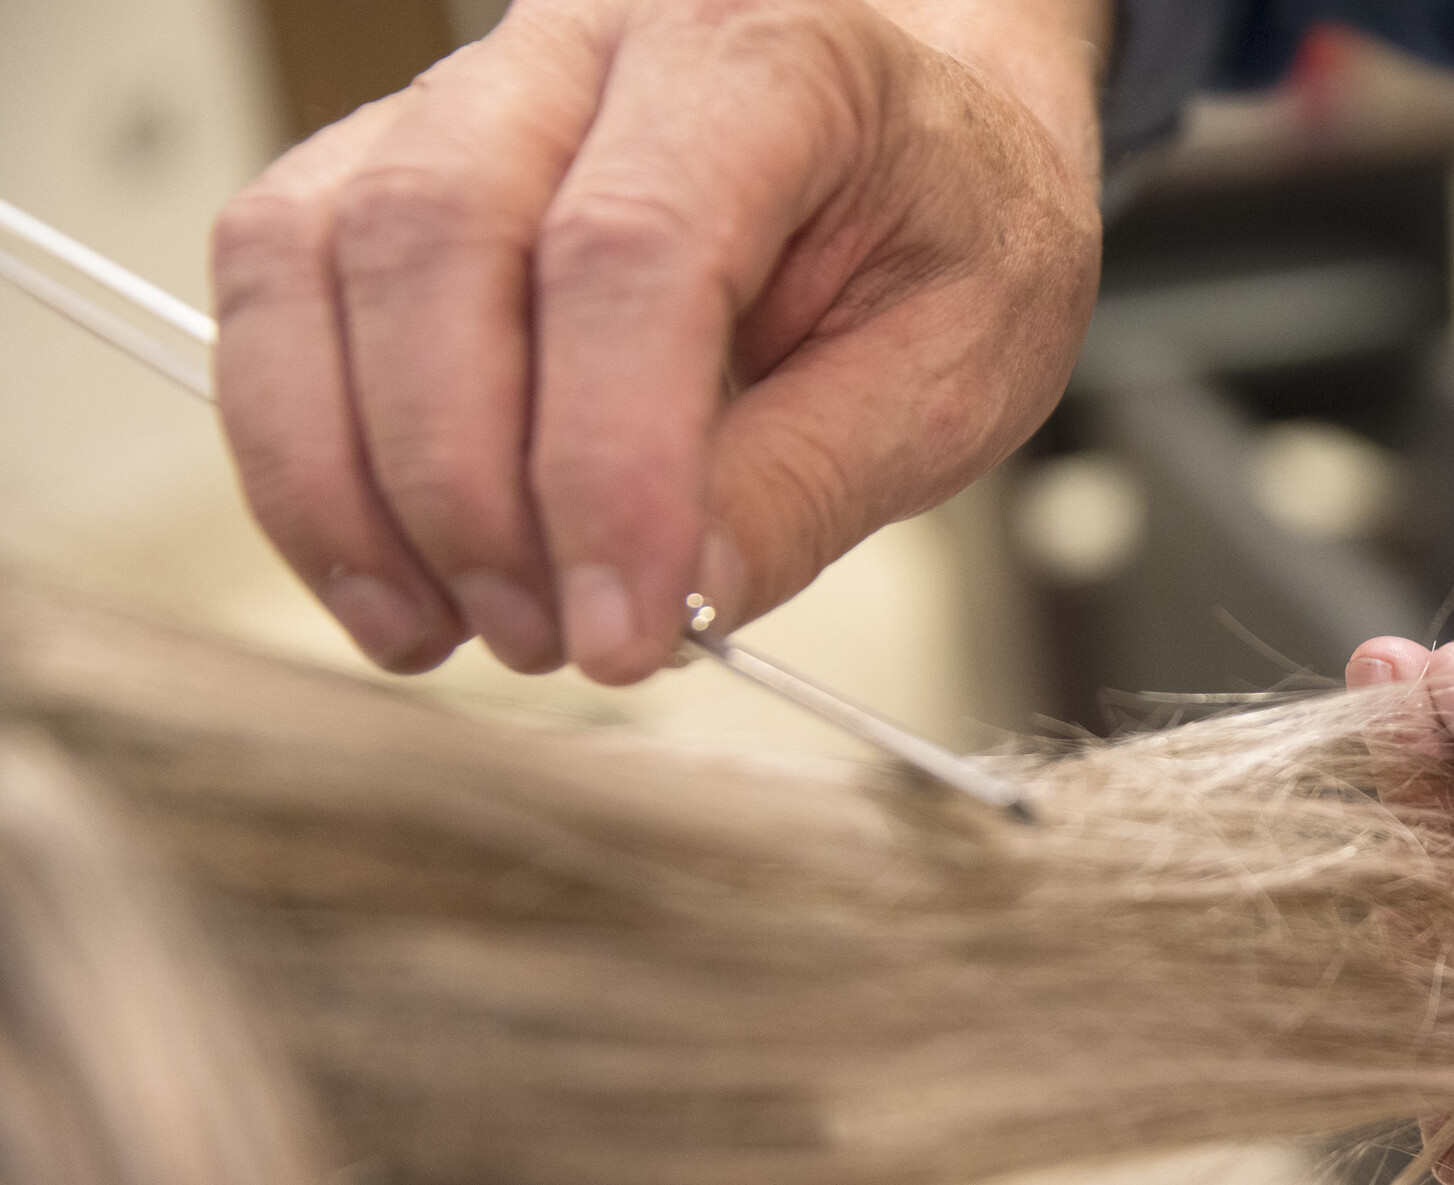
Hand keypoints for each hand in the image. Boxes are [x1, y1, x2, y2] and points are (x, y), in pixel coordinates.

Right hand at [212, 0, 1103, 681]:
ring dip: (348, 475)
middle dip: (461, 483)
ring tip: (443, 630)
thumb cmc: (946, 228)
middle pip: (438, 236)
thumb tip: (683, 604)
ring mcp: (466, 88)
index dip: (608, 465)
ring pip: (318, 251)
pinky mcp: (389, 159)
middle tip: (538, 642)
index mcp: (768, 65)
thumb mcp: (959, 369)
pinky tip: (389, 568)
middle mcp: (591, 45)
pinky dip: (302, 443)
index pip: (636, 252)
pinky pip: (280, 281)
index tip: (622, 633)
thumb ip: (815, 481)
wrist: (920, 134)